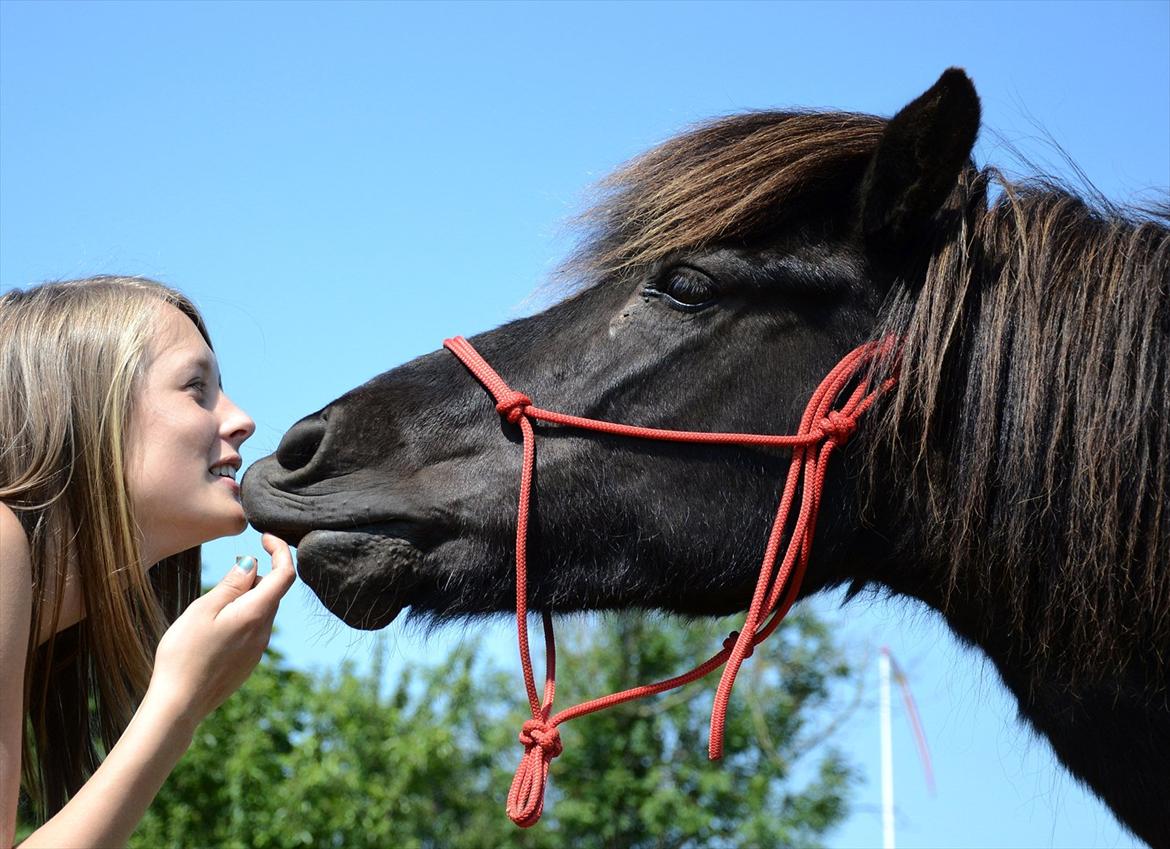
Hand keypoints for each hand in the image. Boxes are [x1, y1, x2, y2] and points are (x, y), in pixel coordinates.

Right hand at [146, 534, 295, 725]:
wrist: (179, 704)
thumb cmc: (184, 654)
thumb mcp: (204, 610)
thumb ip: (231, 584)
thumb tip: (252, 563)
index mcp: (256, 614)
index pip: (286, 573)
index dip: (281, 550)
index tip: (266, 537)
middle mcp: (264, 632)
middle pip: (273, 592)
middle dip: (256, 575)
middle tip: (224, 576)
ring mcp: (258, 650)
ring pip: (262, 610)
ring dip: (246, 598)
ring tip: (211, 607)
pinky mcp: (248, 662)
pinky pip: (253, 629)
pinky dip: (241, 616)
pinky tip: (212, 629)